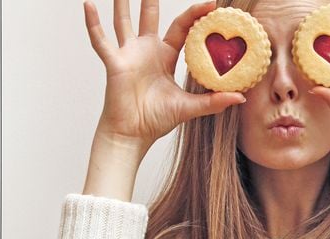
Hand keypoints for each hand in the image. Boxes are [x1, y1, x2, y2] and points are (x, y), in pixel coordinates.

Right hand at [83, 0, 245, 150]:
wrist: (133, 133)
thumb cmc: (156, 120)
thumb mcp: (189, 107)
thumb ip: (213, 101)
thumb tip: (240, 97)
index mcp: (166, 58)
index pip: (181, 29)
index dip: (194, 16)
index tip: (211, 4)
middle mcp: (147, 51)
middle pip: (151, 18)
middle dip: (152, 1)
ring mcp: (129, 55)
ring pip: (124, 22)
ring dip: (122, 4)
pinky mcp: (114, 63)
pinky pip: (101, 40)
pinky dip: (93, 24)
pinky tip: (88, 5)